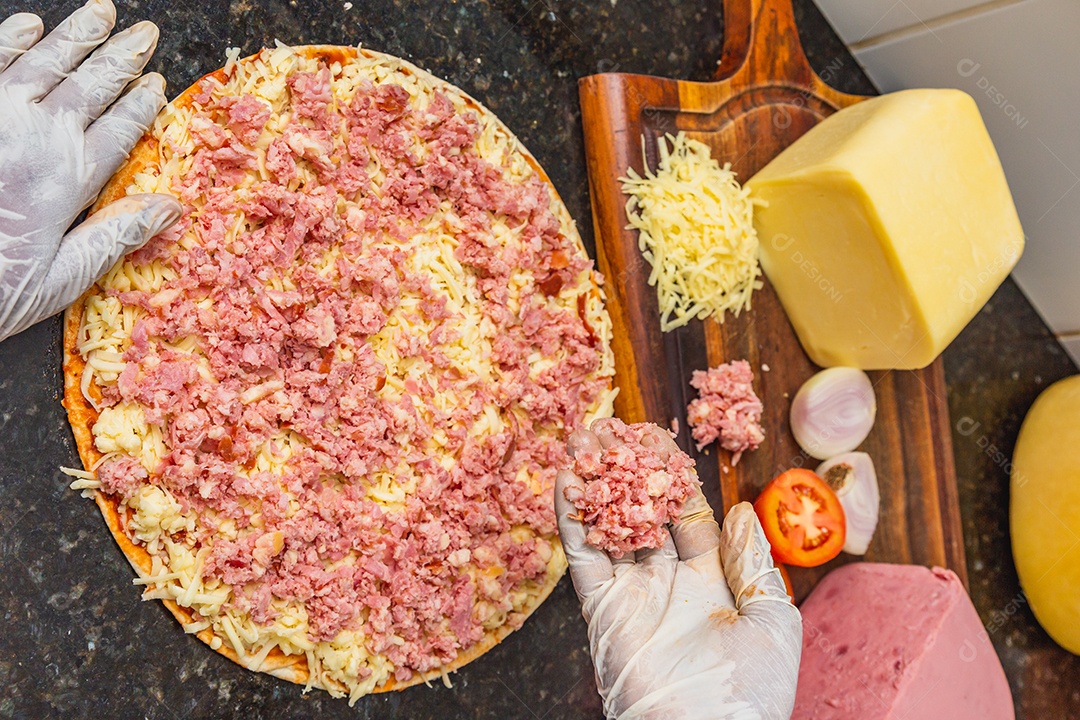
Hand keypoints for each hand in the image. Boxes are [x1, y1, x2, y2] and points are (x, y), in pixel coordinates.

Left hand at [0, 0, 180, 341]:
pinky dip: (13, 39)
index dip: (142, 104)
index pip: (120, 129)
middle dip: (121, 57)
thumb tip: (171, 208)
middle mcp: (35, 139)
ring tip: (103, 11)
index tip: (158, 83)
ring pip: (45, 63)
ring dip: (77, 35)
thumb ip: (116, 236)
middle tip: (144, 33)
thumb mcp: (61, 279)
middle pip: (89, 87)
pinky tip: (33, 24)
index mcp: (68, 181)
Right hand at [556, 420, 801, 719]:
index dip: (671, 476)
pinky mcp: (602, 610)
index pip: (686, 514)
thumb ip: (754, 565)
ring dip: (595, 482)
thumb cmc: (753, 693)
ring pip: (608, 525)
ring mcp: (632, 595)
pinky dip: (573, 517)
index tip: (656, 438)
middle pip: (641, 511)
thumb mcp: (774, 622)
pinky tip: (570, 478)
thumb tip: (741, 513)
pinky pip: (584, 556)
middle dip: (626, 470)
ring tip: (584, 438)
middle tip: (610, 428)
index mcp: (710, 581)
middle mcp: (666, 582)